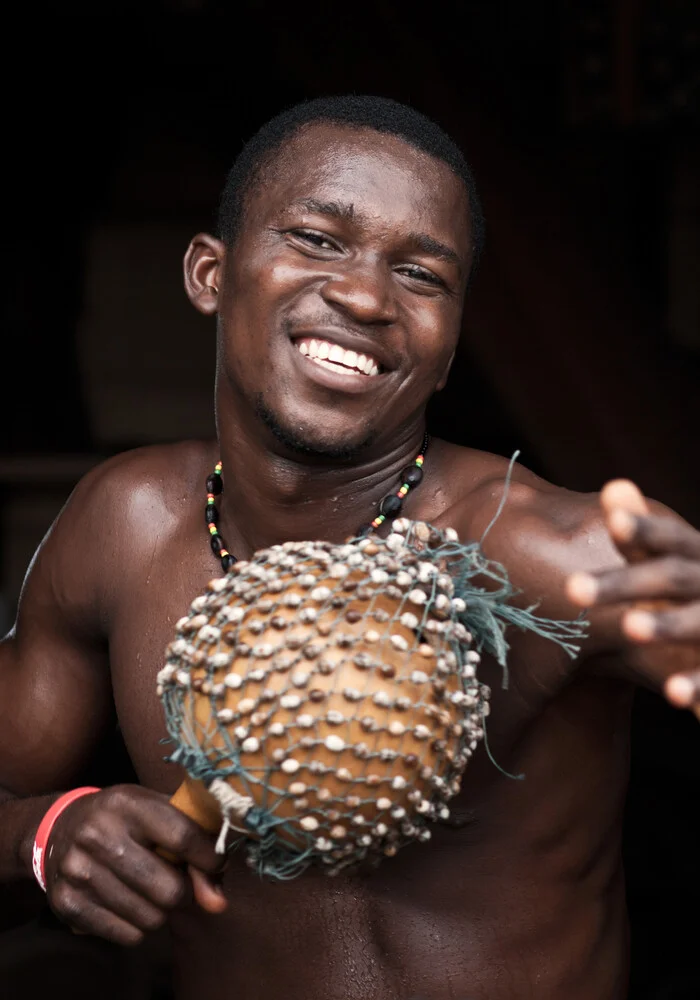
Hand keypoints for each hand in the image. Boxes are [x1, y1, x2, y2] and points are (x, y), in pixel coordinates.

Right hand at [42, 784, 226, 945]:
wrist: (60, 828)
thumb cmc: (126, 819)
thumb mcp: (159, 812)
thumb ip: (197, 847)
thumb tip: (218, 903)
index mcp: (127, 803)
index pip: (183, 838)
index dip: (209, 858)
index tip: (216, 863)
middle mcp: (98, 834)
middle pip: (169, 890)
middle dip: (183, 892)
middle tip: (176, 882)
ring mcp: (79, 870)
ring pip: (150, 918)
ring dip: (161, 911)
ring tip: (150, 891)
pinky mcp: (67, 903)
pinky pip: (127, 936)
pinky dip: (138, 927)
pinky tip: (129, 904)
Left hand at [566, 479, 699, 718]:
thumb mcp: (681, 563)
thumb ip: (643, 537)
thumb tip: (614, 484)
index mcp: (698, 557)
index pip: (670, 538)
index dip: (644, 529)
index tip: (612, 519)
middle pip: (673, 577)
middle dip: (626, 583)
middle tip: (571, 588)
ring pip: (699, 621)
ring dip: (666, 623)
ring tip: (629, 627)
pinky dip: (698, 685)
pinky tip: (672, 694)